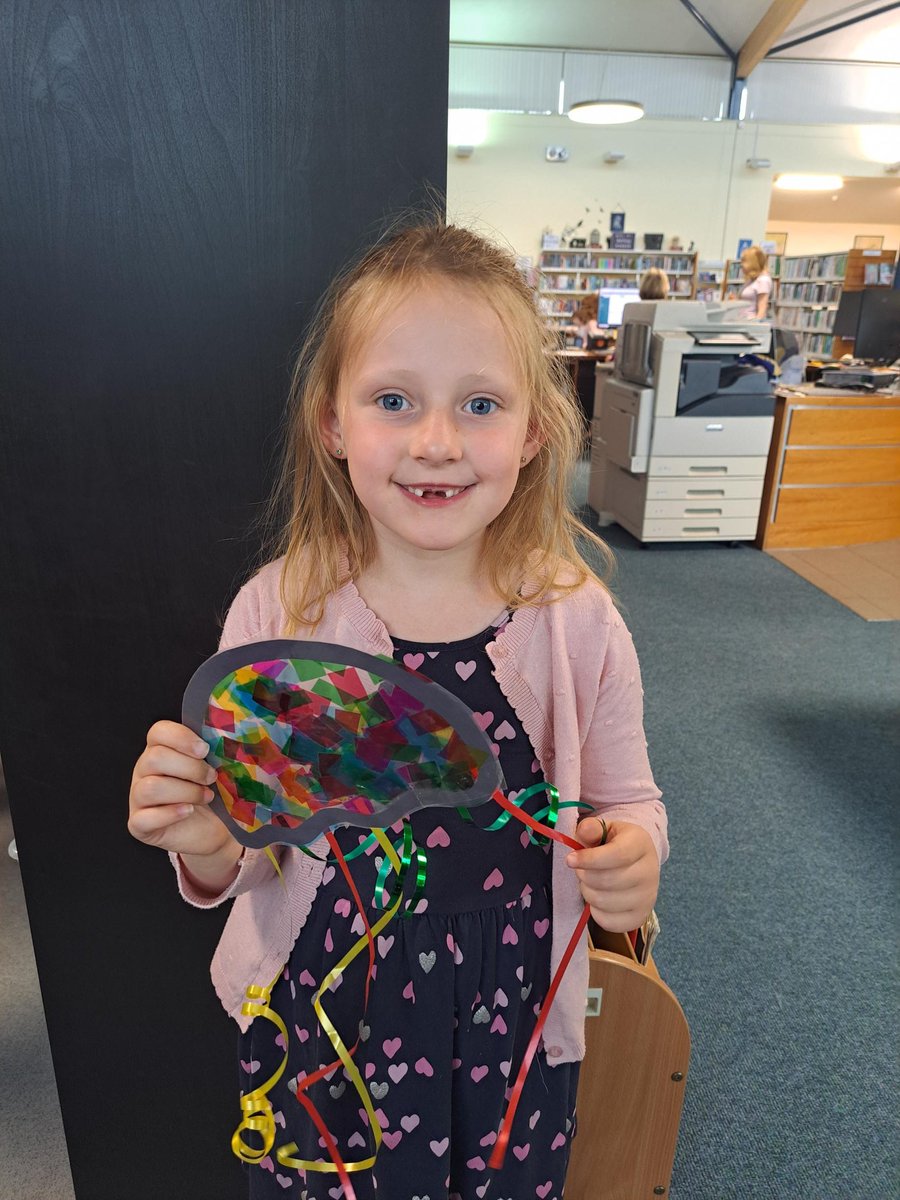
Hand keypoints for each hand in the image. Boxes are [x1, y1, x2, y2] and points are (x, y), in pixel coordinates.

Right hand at [128, 720, 234, 859]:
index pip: (159, 732)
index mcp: (161, 748)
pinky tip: (189, 811)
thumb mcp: (218, 768)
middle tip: (212, 777)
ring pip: (151, 787)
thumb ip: (218, 751)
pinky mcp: (139, 824)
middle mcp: (144, 770)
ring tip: (207, 797)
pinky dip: (171, 814)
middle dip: (191, 768)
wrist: (214, 827)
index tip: (205, 750)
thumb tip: (234, 739)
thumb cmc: (215, 792)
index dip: (181, 738)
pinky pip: (145, 818)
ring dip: (186, 792)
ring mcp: (138, 797)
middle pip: (155, 758)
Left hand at [566, 818, 659, 932]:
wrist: (635, 861)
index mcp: (641, 844)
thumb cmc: (614, 843)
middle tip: (581, 870)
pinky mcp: (640, 917)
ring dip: (588, 892)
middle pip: (608, 880)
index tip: (570, 860)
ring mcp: (648, 898)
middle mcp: (650, 872)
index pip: (617, 855)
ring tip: (589, 882)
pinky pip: (608, 921)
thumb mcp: (604, 829)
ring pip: (605, 902)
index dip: (590, 859)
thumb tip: (585, 831)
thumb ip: (592, 828)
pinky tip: (598, 897)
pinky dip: (595, 911)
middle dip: (585, 876)